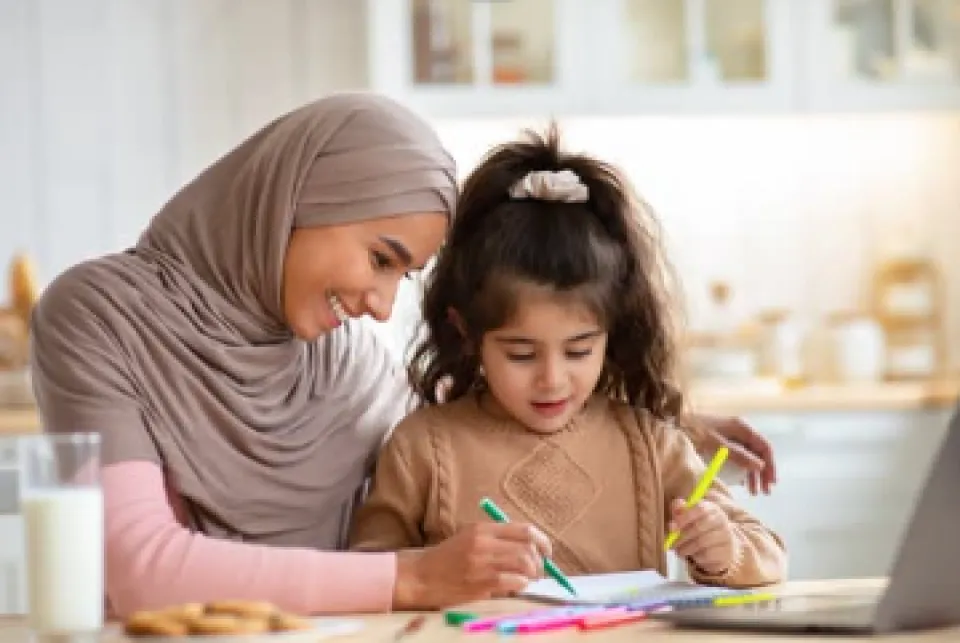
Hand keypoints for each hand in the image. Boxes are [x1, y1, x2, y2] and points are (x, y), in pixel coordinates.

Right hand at [392, 522, 551, 609]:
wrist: (421, 576)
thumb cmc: (448, 558)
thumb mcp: (470, 538)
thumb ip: (497, 539)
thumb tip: (531, 548)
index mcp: (483, 528)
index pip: (524, 530)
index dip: (543, 541)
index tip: (547, 552)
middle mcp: (484, 542)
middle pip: (528, 547)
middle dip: (540, 561)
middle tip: (539, 570)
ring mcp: (482, 562)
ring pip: (524, 564)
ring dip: (532, 574)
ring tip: (528, 579)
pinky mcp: (480, 582)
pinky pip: (513, 581)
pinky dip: (521, 584)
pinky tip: (516, 586)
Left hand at [669, 498, 738, 575]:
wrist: (720, 548)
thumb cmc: (701, 529)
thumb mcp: (689, 518)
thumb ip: (680, 512)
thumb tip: (674, 513)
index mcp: (712, 508)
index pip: (701, 508)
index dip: (685, 516)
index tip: (674, 524)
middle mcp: (722, 520)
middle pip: (699, 527)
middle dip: (683, 536)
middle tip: (672, 543)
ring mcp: (727, 536)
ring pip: (702, 542)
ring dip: (687, 548)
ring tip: (680, 551)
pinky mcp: (727, 552)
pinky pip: (708, 555)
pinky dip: (697, 556)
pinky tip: (693, 556)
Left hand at [690, 414, 775, 494]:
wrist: (673, 421)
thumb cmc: (694, 430)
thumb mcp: (716, 444)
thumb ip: (738, 454)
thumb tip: (760, 466)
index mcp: (741, 427)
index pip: (764, 447)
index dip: (770, 465)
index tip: (771, 483)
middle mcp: (739, 431)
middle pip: (758, 453)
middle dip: (762, 473)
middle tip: (764, 492)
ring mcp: (730, 436)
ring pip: (748, 457)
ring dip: (752, 474)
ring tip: (753, 492)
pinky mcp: (721, 443)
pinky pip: (737, 458)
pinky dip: (741, 470)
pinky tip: (740, 483)